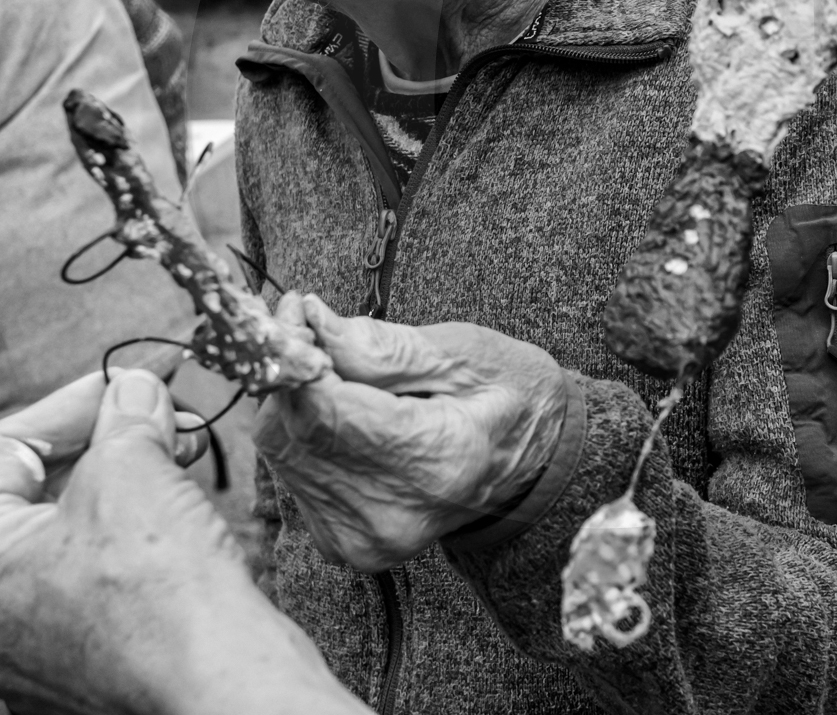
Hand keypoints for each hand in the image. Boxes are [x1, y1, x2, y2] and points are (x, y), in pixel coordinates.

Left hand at [0, 370, 367, 714]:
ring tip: (182, 458)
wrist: (219, 685)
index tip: (125, 385)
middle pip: (39, 495)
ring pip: (74, 537)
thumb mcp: (133, 472)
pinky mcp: (90, 665)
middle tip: (161, 418)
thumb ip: (124, 420)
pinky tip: (183, 515)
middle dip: (106, 444)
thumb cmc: (158, 594)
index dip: (72, 406)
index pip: (8, 452)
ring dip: (129, 483)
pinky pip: (99, 581)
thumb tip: (134, 391)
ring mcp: (39, 648)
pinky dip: (138, 535)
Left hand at [254, 295, 568, 570]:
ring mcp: (365, 540)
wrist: (534, 458)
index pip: (325, 412)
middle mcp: (392, 515)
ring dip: (299, 402)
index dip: (296, 354)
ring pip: (284, 452)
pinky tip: (346, 417)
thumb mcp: (464, 351)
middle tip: (320, 331)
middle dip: (296, 373)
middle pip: (294, 432)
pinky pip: (293, 474)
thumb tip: (309, 322)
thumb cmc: (507, 391)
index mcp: (436, 462)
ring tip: (346, 376)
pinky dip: (306, 434)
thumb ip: (383, 345)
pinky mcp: (345, 545)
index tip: (293, 311)